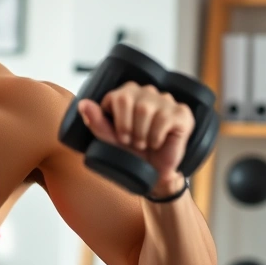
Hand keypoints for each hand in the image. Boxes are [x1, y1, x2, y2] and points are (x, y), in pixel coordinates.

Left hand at [77, 82, 194, 196]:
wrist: (152, 172)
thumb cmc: (130, 152)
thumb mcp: (108, 138)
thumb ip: (95, 121)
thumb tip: (83, 104)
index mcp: (127, 94)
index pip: (116, 96)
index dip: (117, 120)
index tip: (120, 135)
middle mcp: (147, 92)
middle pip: (130, 100)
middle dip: (128, 128)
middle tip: (133, 142)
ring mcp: (166, 100)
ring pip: (146, 109)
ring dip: (142, 134)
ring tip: (144, 143)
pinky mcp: (182, 112)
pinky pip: (164, 118)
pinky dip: (156, 137)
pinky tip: (158, 142)